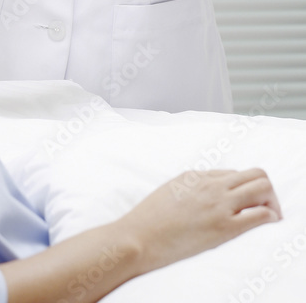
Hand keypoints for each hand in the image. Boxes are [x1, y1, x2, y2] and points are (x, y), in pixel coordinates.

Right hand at [122, 168, 281, 274]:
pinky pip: (260, 214)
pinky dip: (270, 216)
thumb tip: (205, 194)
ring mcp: (219, 204)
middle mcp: (211, 185)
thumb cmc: (149, 219)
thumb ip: (191, 188)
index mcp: (196, 175)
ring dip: (271, 200)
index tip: (244, 203)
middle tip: (264, 207)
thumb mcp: (170, 191)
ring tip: (268, 216)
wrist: (140, 236)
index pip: (234, 174)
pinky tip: (266, 224)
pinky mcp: (224, 226)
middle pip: (255, 174)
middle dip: (265, 189)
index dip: (243, 189)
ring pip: (262, 187)